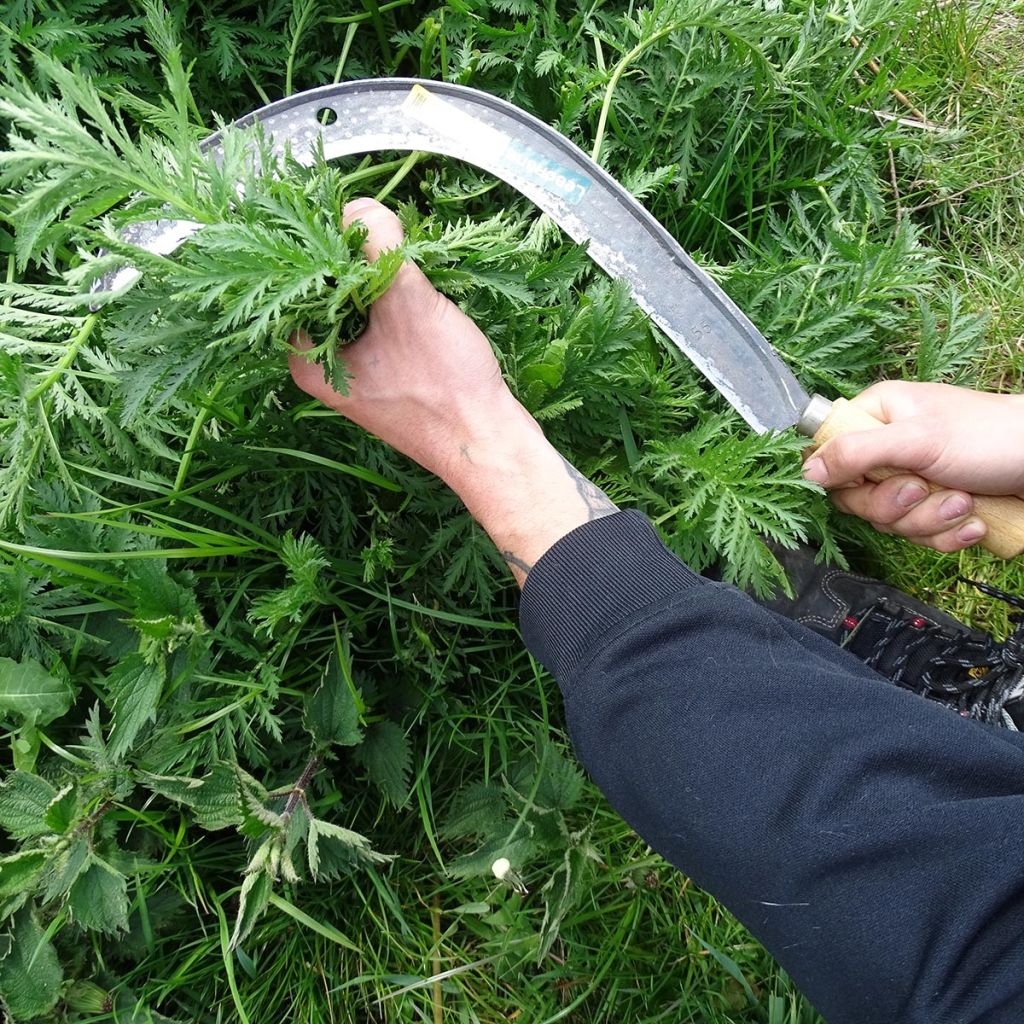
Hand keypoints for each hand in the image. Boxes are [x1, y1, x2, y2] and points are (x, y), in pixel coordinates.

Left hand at [288, 198, 617, 584]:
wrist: (490, 443)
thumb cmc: (444, 387)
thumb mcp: (408, 305)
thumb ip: (378, 250)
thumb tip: (358, 206)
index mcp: (310, 363)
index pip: (291, 286)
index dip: (315, 246)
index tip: (342, 219)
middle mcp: (326, 371)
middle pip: (325, 292)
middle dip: (351, 258)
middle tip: (376, 229)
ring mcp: (359, 373)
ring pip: (357, 306)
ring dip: (377, 276)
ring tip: (400, 250)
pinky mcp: (391, 374)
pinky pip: (381, 323)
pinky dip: (395, 300)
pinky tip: (418, 282)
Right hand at [802, 381, 1023, 551]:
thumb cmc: (992, 436)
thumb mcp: (917, 440)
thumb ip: (856, 453)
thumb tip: (805, 471)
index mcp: (879, 416)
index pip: (829, 456)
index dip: (843, 480)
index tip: (868, 485)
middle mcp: (890, 447)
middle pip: (858, 499)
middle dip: (897, 507)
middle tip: (925, 491)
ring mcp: (914, 479)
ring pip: (891, 522)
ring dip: (930, 521)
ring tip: (964, 502)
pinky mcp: (936, 507)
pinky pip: (920, 536)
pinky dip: (948, 535)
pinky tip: (974, 521)